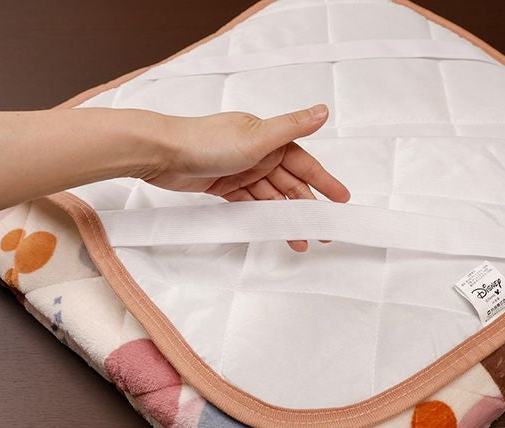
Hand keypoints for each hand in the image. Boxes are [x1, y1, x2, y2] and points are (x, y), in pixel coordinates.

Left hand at [140, 104, 349, 251]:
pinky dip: (262, 216)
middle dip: (307, 207)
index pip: (305, 164)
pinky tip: (271, 229)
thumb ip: (292, 127)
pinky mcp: (226, 186)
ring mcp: (243, 171)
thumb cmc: (206, 141)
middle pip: (290, 185)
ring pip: (272, 198)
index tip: (340, 198)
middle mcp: (259, 154)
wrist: (163, 154)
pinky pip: (251, 204)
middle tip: (322, 228)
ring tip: (299, 238)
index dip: (324, 181)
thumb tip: (322, 111)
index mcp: (270, 139)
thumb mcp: (257, 135)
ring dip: (285, 217)